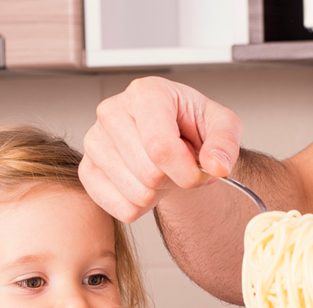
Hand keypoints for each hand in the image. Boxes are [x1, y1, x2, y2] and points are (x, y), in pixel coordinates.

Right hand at [80, 76, 242, 222]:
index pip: (160, 147)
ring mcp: (94, 142)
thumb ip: (225, 143)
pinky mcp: (87, 170)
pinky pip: (121, 209)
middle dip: (174, 180)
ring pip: (135, 194)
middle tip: (178, 165)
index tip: (199, 174)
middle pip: (149, 174)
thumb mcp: (221, 124)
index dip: (185, 171)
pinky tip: (144, 183)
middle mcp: (111, 112)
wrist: (169, 134)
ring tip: (161, 171)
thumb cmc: (189, 124)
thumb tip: (216, 165)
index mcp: (145, 93)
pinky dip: (141, 206)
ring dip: (158, 193)